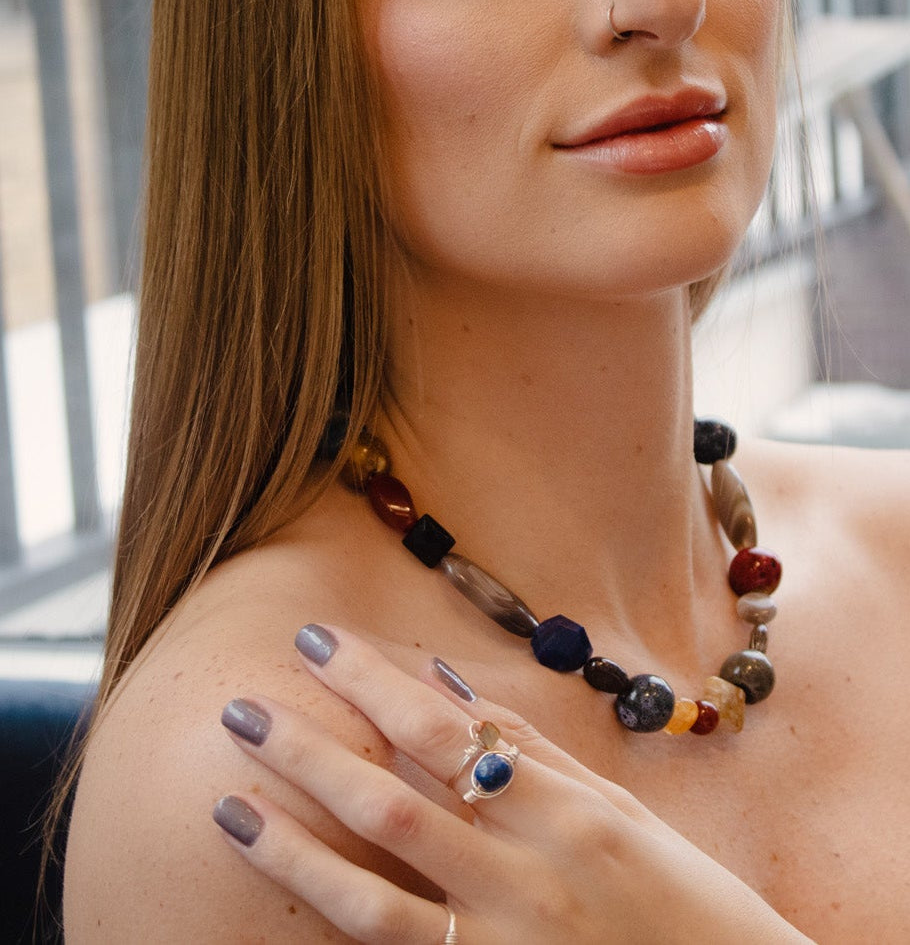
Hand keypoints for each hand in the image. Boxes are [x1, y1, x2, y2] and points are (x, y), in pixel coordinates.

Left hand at [212, 625, 812, 943]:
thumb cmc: (684, 901)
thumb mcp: (619, 810)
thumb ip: (534, 748)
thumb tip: (447, 684)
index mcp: (564, 812)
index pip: (443, 730)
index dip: (372, 682)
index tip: (312, 641)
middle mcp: (526, 877)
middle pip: (392, 800)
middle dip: (310, 750)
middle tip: (240, 708)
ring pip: (373, 896)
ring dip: (293, 847)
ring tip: (228, 806)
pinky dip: (337, 929)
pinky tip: (288, 900)